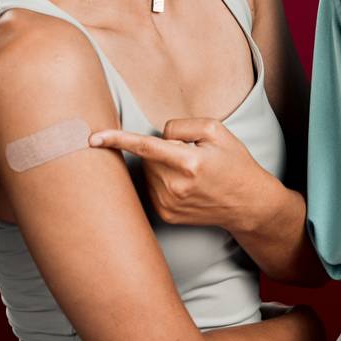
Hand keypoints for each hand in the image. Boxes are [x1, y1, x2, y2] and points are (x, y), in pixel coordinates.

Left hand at [89, 118, 284, 231]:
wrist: (247, 203)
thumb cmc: (234, 163)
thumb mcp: (218, 132)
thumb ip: (183, 125)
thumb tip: (159, 136)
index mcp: (189, 162)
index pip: (145, 146)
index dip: (117, 139)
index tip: (93, 137)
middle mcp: (175, 185)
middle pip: (148, 156)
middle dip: (161, 149)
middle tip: (189, 154)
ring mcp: (168, 204)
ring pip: (148, 172)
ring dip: (161, 166)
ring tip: (190, 172)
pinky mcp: (166, 215)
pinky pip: (151, 188)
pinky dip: (162, 181)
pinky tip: (185, 186)